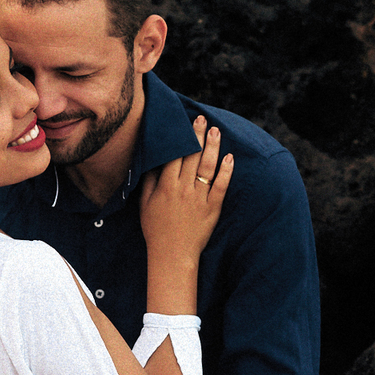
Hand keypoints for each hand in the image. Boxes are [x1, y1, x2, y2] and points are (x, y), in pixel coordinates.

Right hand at [139, 115, 232, 262]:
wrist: (172, 255)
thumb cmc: (155, 230)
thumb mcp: (144, 205)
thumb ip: (148, 181)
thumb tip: (153, 161)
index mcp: (166, 186)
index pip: (175, 155)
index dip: (182, 137)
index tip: (187, 123)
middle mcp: (183, 189)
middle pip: (193, 156)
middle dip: (198, 135)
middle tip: (203, 120)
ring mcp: (199, 198)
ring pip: (208, 167)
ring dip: (213, 147)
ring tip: (216, 132)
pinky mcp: (212, 209)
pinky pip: (221, 186)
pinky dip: (226, 171)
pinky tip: (230, 158)